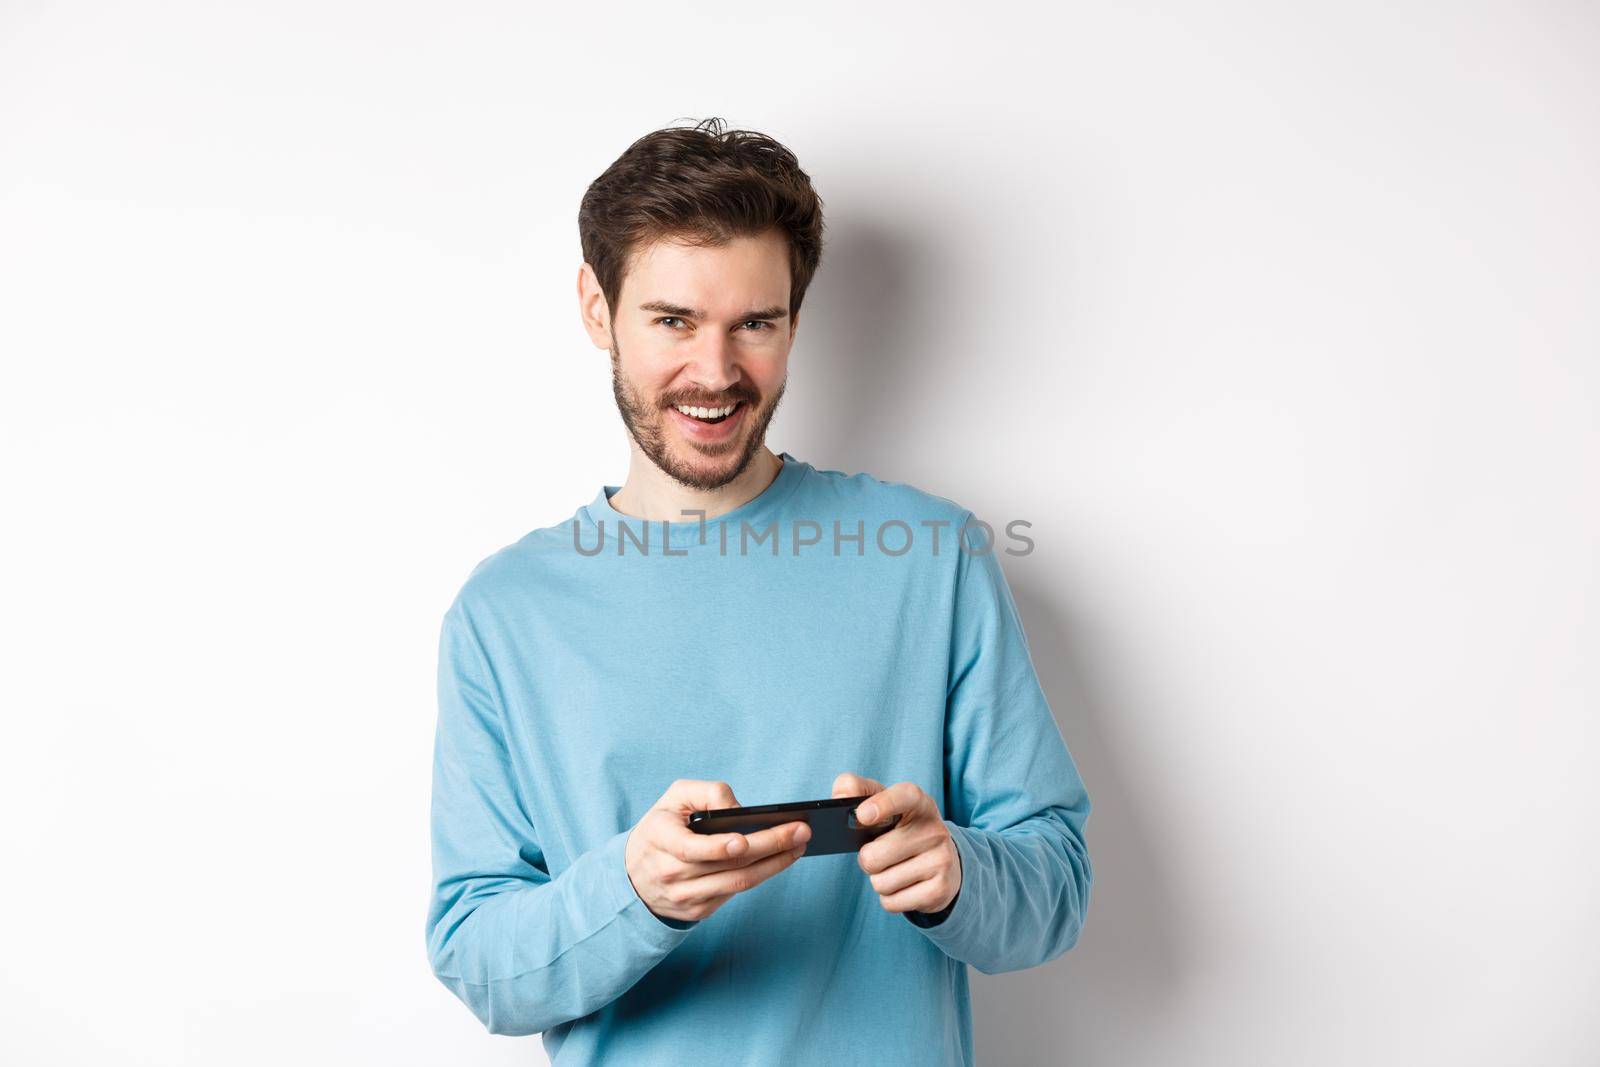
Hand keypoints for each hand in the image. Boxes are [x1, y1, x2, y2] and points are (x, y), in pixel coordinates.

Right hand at [624, 779, 810, 922]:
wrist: (634, 875)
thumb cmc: (662, 827)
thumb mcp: (673, 798)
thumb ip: (706, 793)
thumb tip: (740, 809)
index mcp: (659, 840)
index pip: (690, 849)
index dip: (718, 847)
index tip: (744, 840)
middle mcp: (671, 873)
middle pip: (727, 865)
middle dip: (768, 847)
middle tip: (800, 831)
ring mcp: (685, 896)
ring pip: (737, 883)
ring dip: (774, 864)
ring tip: (799, 844)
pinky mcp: (699, 910)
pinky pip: (735, 893)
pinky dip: (763, 875)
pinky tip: (781, 859)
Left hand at [833, 772, 961, 917]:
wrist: (943, 863)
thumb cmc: (901, 830)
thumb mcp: (882, 804)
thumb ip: (854, 790)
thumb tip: (839, 798)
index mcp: (919, 804)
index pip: (905, 796)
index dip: (883, 803)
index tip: (862, 815)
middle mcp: (935, 830)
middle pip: (874, 856)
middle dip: (867, 859)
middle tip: (878, 853)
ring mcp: (941, 861)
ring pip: (881, 883)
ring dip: (879, 880)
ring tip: (894, 869)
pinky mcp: (940, 891)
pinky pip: (891, 902)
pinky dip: (890, 898)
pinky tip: (904, 886)